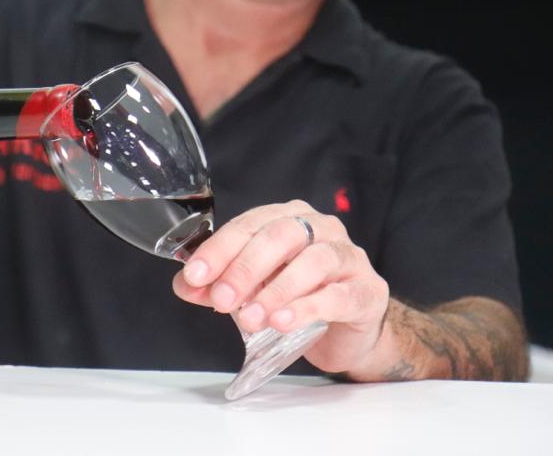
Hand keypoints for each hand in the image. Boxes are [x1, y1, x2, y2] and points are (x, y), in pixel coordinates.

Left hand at [172, 200, 389, 372]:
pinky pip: (337, 294)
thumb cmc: (300, 299)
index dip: (219, 249)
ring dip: (275, 290)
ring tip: (251, 318)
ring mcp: (348, 257)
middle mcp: (320, 229)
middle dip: (245, 268)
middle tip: (222, 300)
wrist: (349, 334)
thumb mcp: (253, 292)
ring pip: (312, 261)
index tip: (196, 275)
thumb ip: (219, 286)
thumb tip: (185, 285)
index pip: (249, 224)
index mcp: (288, 218)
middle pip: (281, 236)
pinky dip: (306, 308)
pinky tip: (282, 321)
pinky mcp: (367, 290)